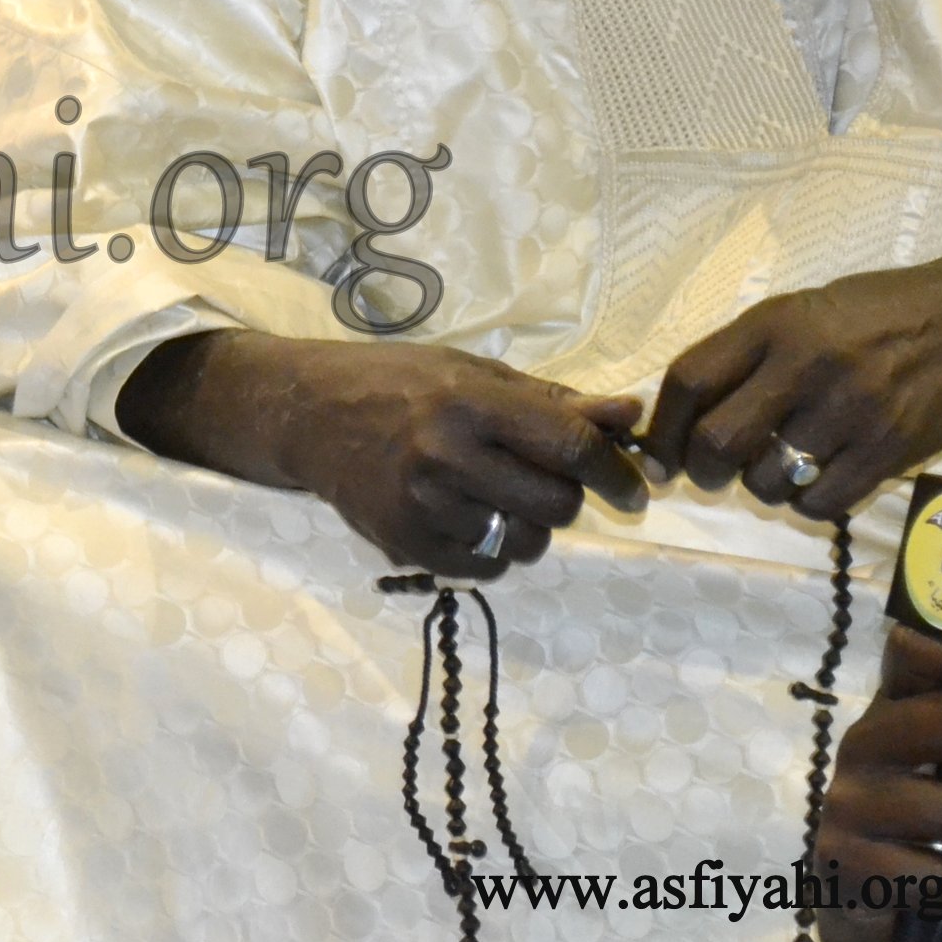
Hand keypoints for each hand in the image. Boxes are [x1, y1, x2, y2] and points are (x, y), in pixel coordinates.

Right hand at [116, 329, 647, 577]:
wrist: (308, 415)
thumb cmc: (398, 382)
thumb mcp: (474, 373)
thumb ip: (554, 402)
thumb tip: (631, 416)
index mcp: (469, 403)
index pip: (572, 448)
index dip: (617, 472)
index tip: (634, 486)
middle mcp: (445, 457)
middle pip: (559, 505)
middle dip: (568, 496)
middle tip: (544, 479)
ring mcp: (423, 507)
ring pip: (527, 542)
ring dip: (530, 525)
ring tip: (497, 496)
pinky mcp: (406, 546)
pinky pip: (487, 568)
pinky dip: (492, 548)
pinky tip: (467, 515)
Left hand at [641, 246, 941, 518]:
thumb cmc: (875, 314)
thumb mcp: (799, 311)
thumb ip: (744, 357)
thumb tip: (683, 417)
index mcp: (774, 324)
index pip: (689, 379)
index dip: (662, 426)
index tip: (657, 453)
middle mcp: (807, 367)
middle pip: (719, 441)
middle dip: (699, 470)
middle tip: (707, 473)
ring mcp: (851, 413)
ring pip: (766, 482)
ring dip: (757, 486)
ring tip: (775, 467)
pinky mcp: (889, 452)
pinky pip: (819, 504)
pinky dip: (804, 503)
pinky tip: (814, 480)